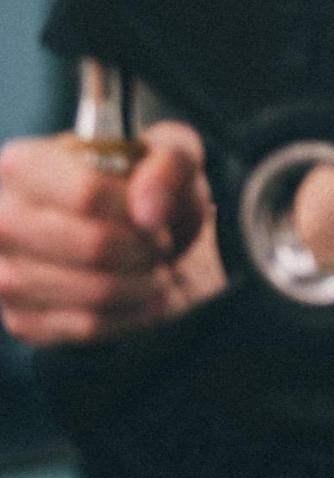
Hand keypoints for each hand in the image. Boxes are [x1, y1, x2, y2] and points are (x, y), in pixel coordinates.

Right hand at [0, 121, 220, 344]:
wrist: (141, 239)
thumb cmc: (148, 188)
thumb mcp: (172, 152)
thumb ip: (170, 164)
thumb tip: (149, 212)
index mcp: (24, 165)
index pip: (89, 195)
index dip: (137, 211)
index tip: (157, 218)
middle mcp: (2, 219)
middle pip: (94, 246)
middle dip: (144, 250)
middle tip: (160, 246)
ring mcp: (6, 275)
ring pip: (94, 290)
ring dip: (143, 283)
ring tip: (155, 269)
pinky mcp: (22, 320)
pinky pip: (89, 326)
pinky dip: (132, 313)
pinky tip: (144, 297)